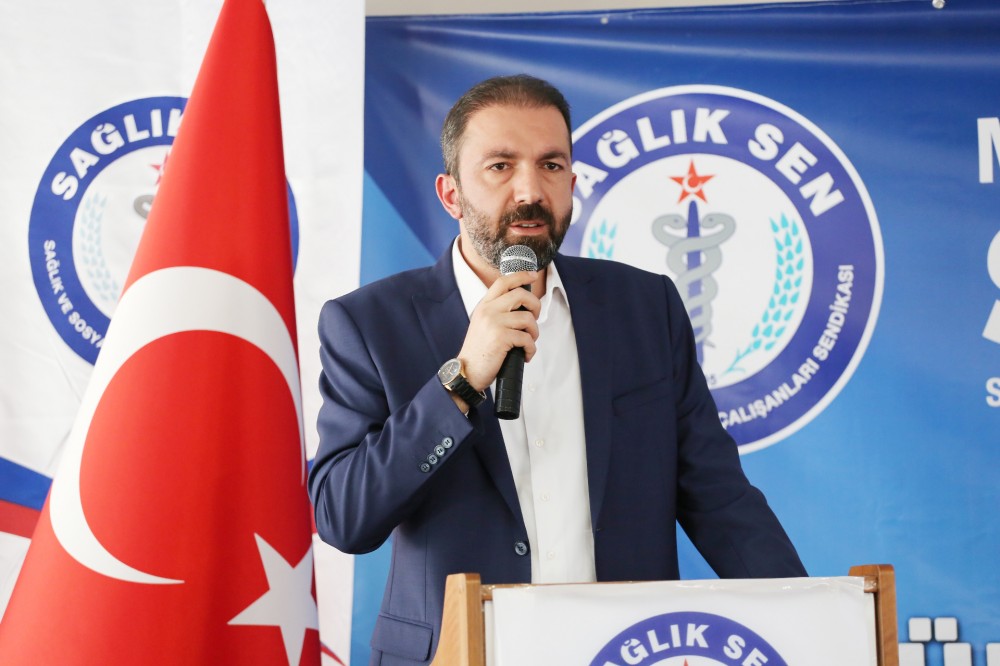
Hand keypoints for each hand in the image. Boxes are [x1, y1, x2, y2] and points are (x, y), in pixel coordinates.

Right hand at [457, 270, 540, 391]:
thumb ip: (497, 312)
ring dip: (534, 332)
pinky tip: (525, 355)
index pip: (503, 282)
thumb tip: (523, 307)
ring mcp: (494, 323)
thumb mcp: (483, 325)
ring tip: (528, 342)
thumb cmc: (478, 352)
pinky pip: (527, 339)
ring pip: (528, 318)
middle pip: (521, 295)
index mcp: (484, 306)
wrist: (467, 372)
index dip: (521, 275)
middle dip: (535, 306)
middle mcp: (488, 310)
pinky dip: (531, 349)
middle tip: (535, 318)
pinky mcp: (501, 338)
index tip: (533, 276)